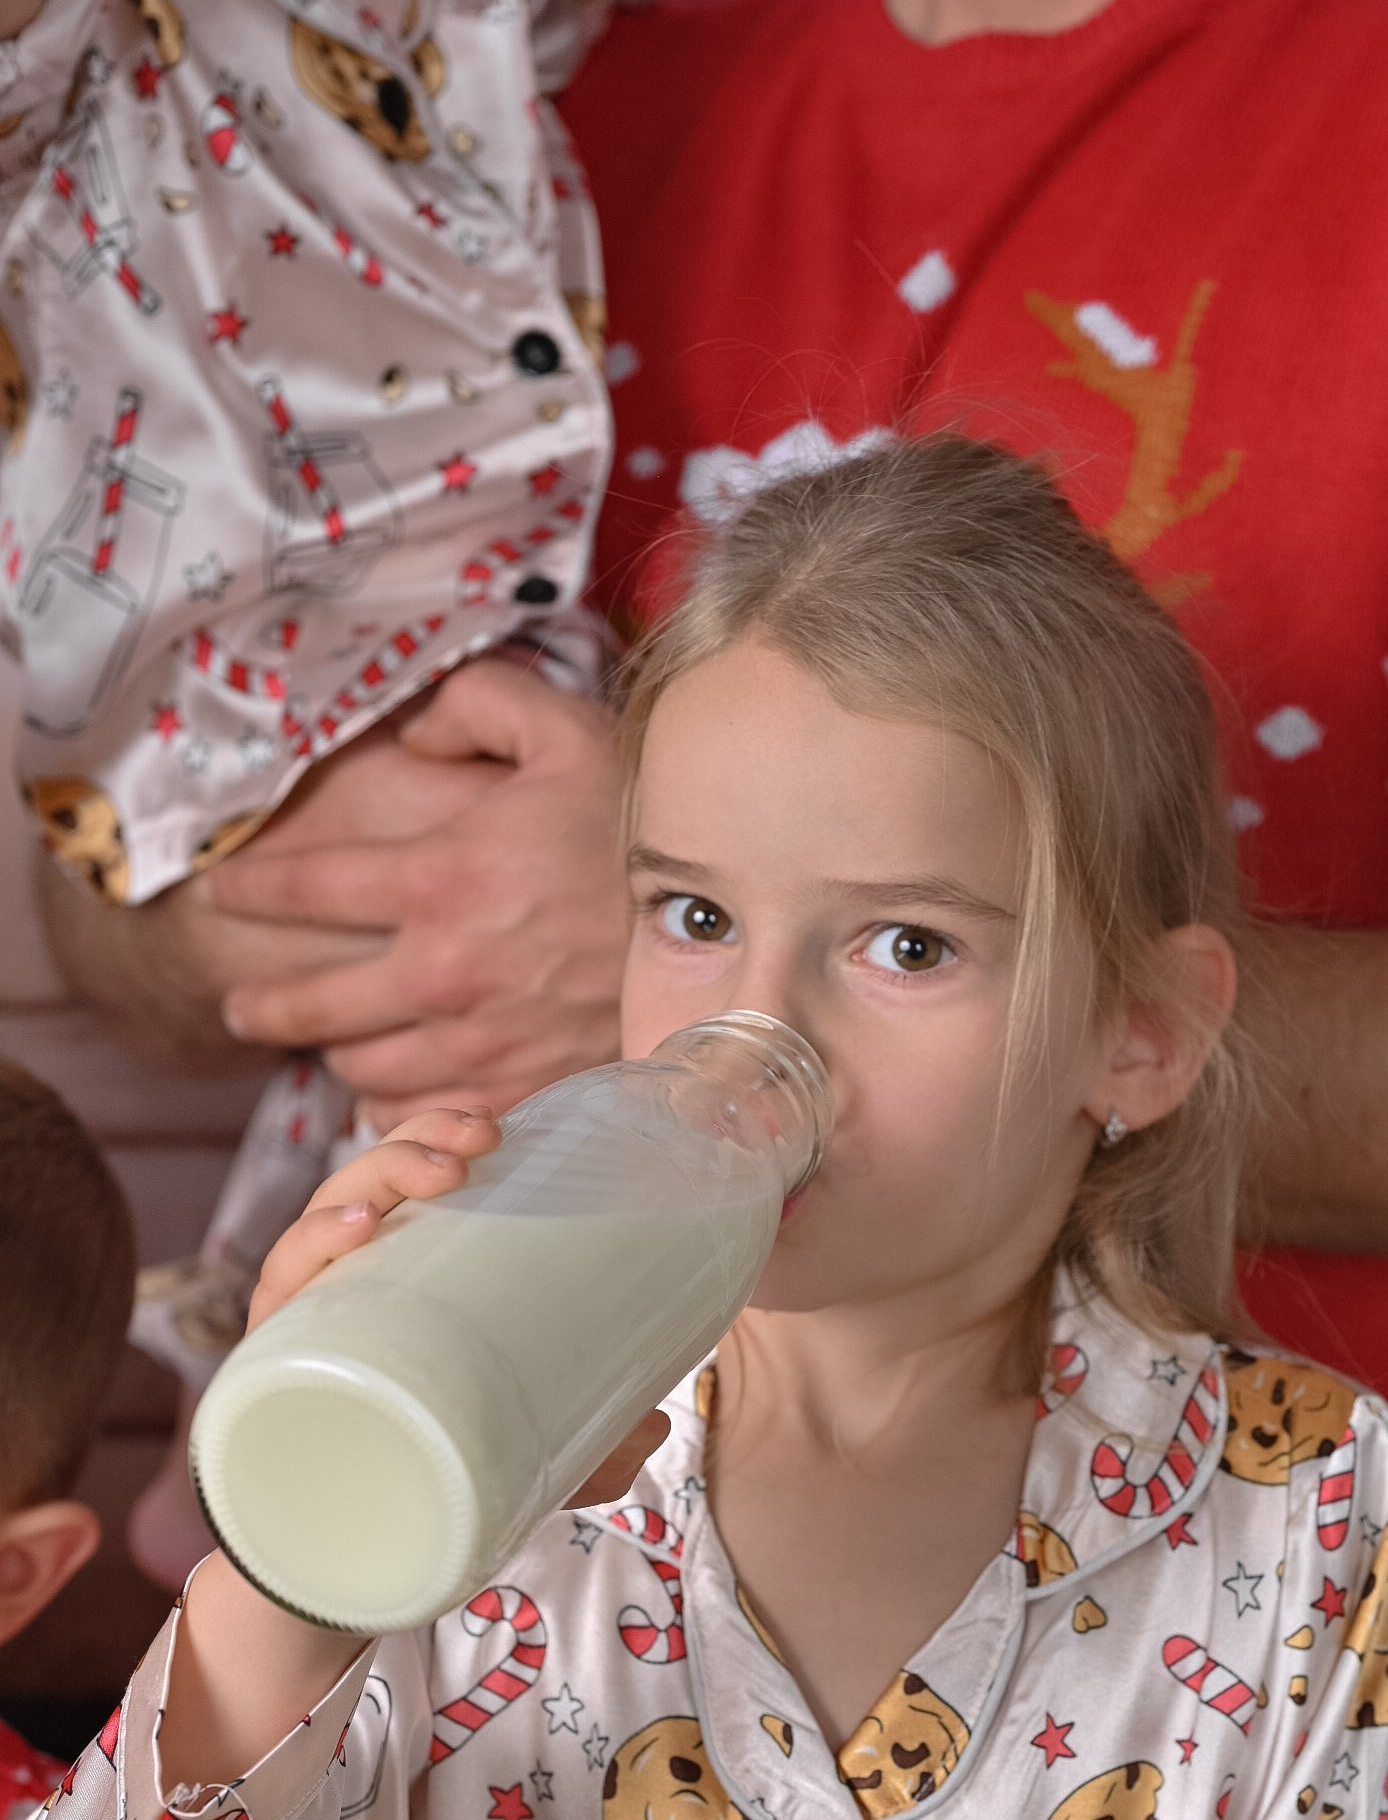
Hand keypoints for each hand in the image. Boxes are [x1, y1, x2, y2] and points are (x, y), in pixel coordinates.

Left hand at [200, 661, 628, 1129]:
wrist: (733, 926)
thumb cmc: (644, 824)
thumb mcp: (563, 728)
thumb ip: (474, 706)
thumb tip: (412, 734)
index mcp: (441, 878)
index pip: (306, 888)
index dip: (252, 888)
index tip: (223, 891)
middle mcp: (446, 971)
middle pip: (313, 1005)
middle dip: (264, 1005)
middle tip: (243, 1007)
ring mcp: (485, 1041)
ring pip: (365, 1069)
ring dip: (339, 1056)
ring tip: (334, 1045)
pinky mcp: (527, 1087)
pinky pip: (432, 1113)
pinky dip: (404, 1107)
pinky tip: (404, 1090)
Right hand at [248, 1110, 667, 1495]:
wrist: (340, 1561)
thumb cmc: (424, 1476)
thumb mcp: (525, 1455)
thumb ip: (592, 1443)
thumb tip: (658, 1425)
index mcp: (392, 1277)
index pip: (406, 1181)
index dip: (439, 1135)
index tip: (499, 1127)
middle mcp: (339, 1285)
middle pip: (365, 1184)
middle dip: (416, 1143)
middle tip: (478, 1144)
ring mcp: (301, 1320)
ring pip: (320, 1221)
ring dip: (373, 1181)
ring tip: (432, 1177)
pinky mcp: (272, 1365)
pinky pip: (277, 1295)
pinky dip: (307, 1253)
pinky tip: (353, 1235)